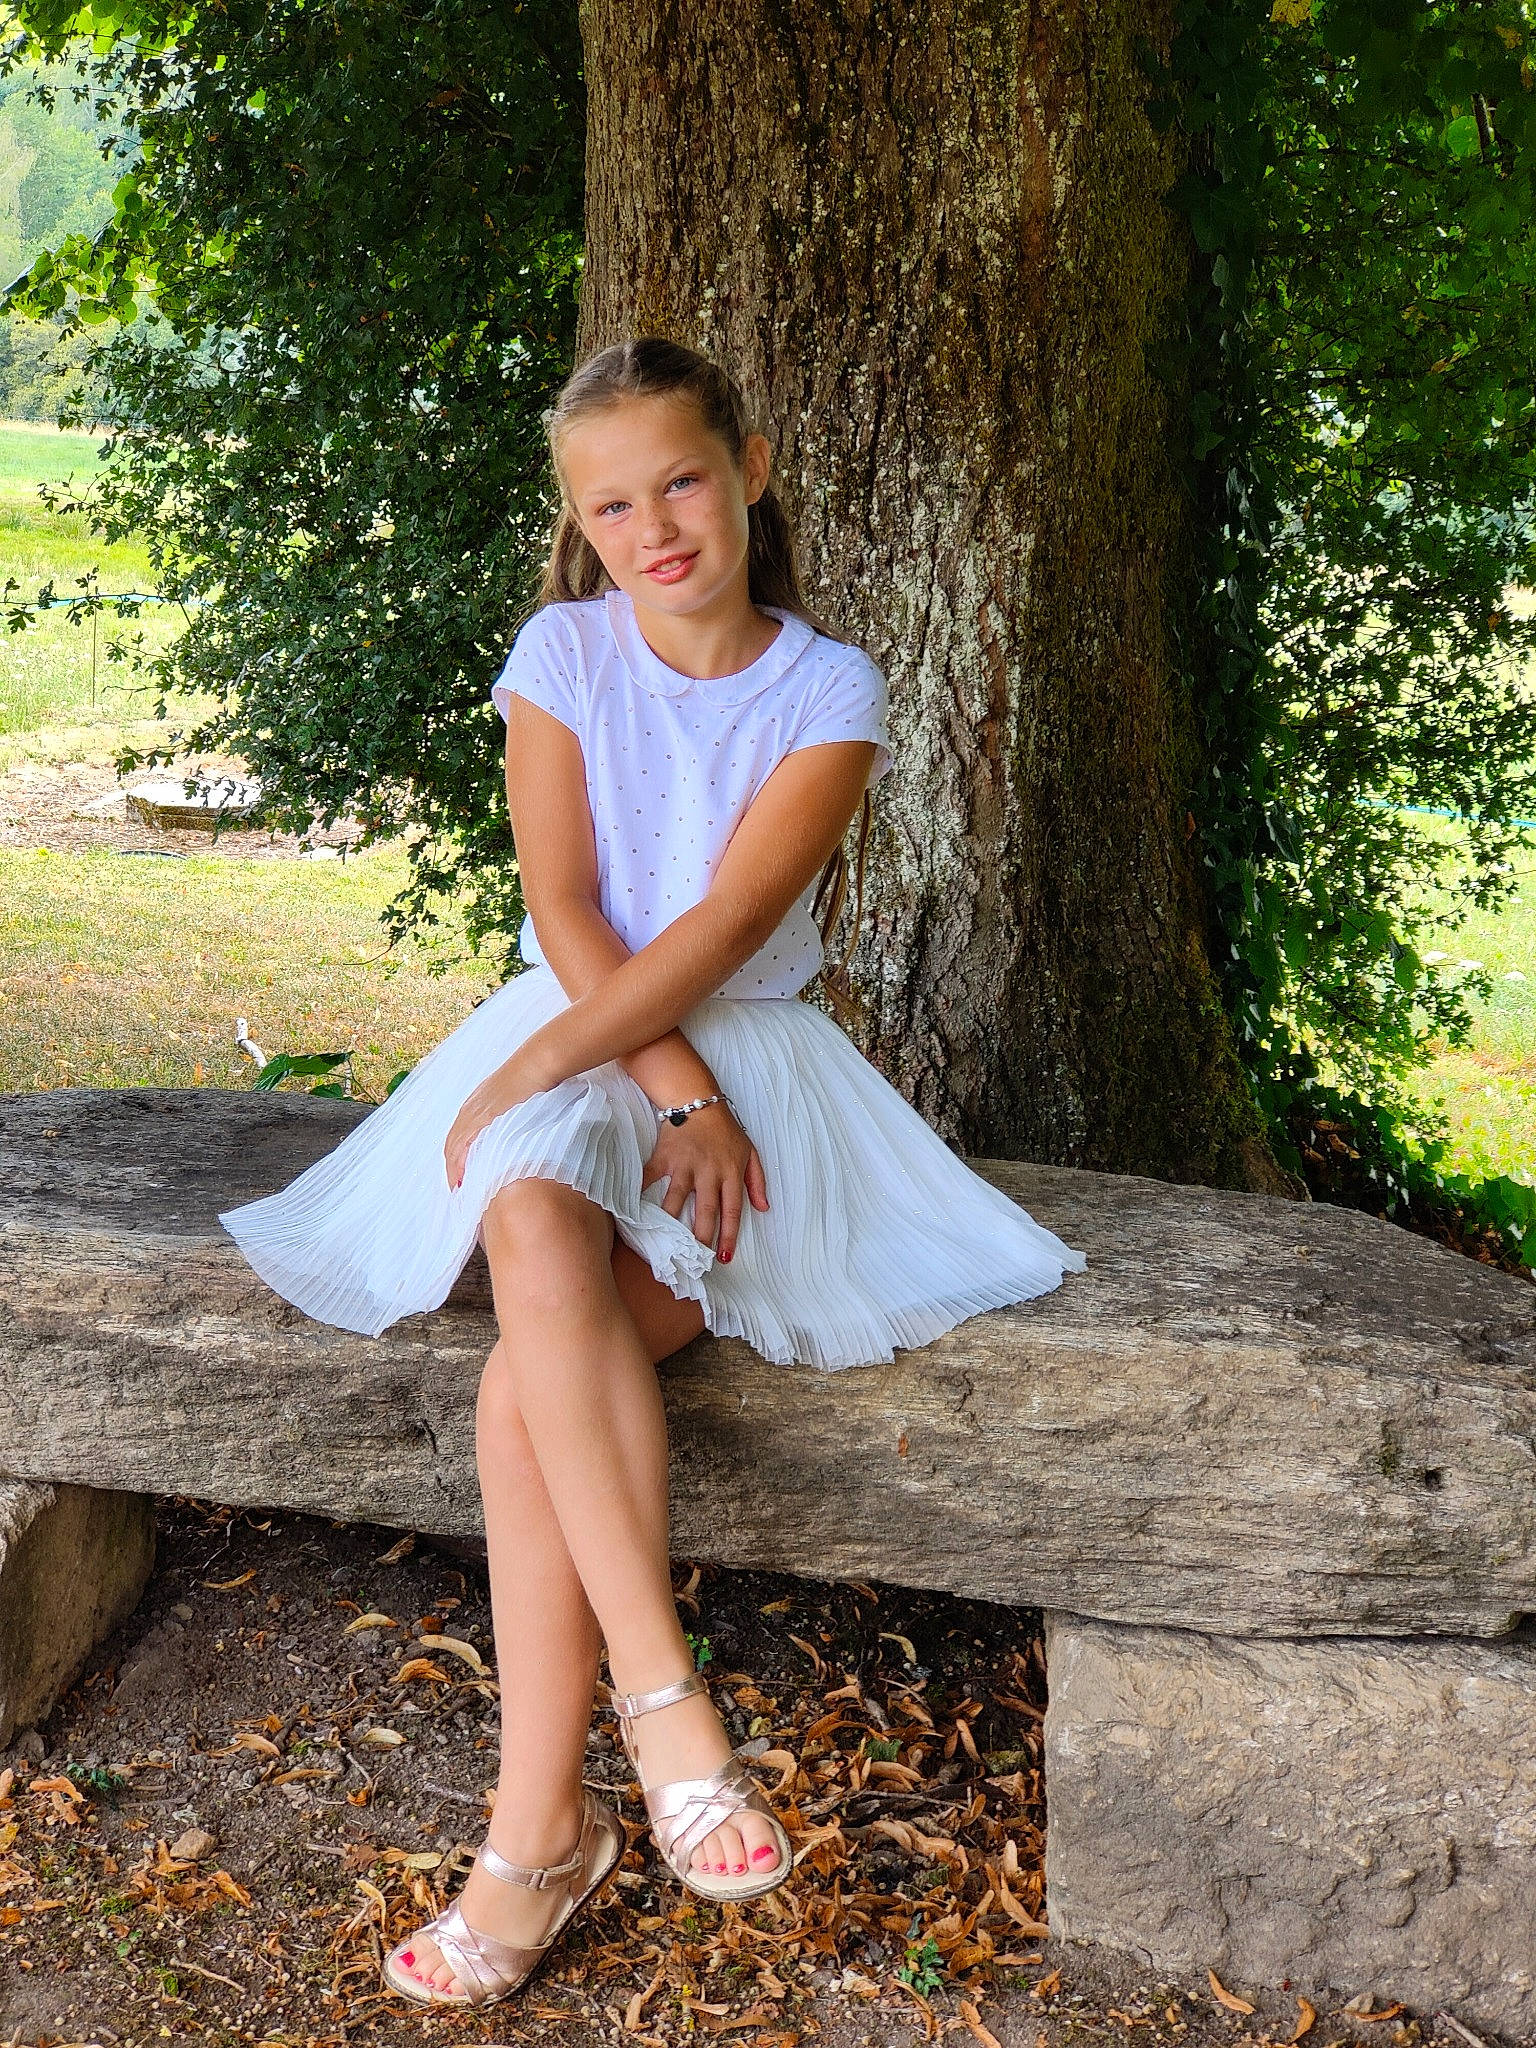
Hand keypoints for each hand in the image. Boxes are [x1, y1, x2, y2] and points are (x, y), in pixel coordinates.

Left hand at [444, 1046, 548, 1190]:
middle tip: (457, 1187)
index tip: (462, 1174)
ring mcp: (474, 1112)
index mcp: (477, 1103)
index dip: (458, 1156)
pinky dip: (459, 1163)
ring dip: (453, 1168)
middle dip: (452, 1166)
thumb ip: (512, 1114)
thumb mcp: (517, 1097)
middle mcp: (470, 1108)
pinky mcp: (482, 1117)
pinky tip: (461, 1177)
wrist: (538, 1064)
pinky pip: (464, 1144)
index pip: (460, 1135)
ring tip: (458, 1187)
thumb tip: (519, 1131)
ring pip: (454, 1146)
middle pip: (452, 1143)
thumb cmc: (534, 1078)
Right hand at [642, 1099, 768, 1261]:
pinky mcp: (664, 1156)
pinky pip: (650, 1177)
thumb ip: (757, 1181)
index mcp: (730, 1172)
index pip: (732, 1210)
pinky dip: (640, 1191)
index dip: (728, 1235)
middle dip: (702, 1237)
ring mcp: (685, 1164)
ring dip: (672, 1222)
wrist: (698, 1100)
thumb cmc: (725, 1129)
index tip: (724, 1257)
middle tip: (697, 1259)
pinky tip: (633, 1209)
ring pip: (677, 1198)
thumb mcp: (749, 1152)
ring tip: (668, 1244)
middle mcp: (709, 1171)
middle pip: (706, 1210)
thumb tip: (764, 1208)